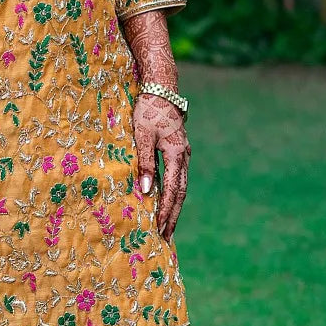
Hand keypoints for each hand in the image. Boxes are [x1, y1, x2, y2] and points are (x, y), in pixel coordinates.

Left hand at [132, 92, 189, 241]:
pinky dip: (174, 193)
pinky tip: (168, 201)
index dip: (166, 211)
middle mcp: (183, 156)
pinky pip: (179, 177)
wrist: (161, 89)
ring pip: (182, 186)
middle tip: (166, 236)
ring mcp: (183, 153)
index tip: (159, 228)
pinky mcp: (179, 150)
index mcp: (176, 154)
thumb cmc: (148, 110)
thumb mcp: (142, 135)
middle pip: (180, 193)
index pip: (172, 190)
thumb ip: (145, 163)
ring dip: (175, 206)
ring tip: (168, 225)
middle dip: (173, 215)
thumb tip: (146, 191)